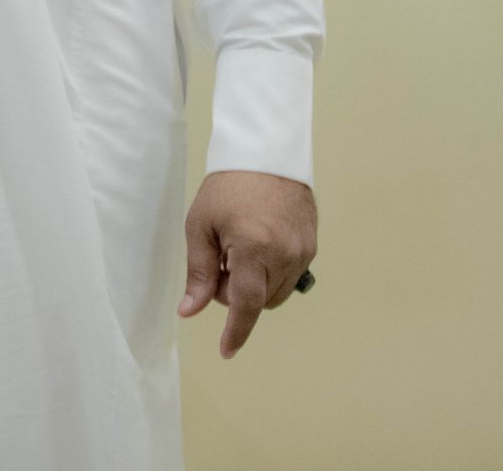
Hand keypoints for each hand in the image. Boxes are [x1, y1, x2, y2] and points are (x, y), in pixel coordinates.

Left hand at [179, 169, 315, 359]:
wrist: (267, 152)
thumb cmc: (227, 186)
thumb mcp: (201, 225)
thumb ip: (198, 272)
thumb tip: (190, 311)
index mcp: (254, 248)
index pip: (246, 305)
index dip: (236, 332)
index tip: (227, 352)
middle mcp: (285, 255)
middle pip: (259, 300)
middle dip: (235, 293)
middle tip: (218, 260)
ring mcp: (304, 251)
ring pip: (276, 292)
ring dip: (254, 284)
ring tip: (237, 248)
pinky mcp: (312, 245)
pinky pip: (290, 275)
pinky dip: (270, 271)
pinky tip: (256, 244)